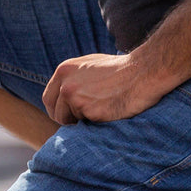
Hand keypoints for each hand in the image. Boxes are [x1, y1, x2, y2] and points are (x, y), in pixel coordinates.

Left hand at [42, 53, 167, 124]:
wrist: (142, 71)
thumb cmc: (119, 68)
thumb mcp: (88, 65)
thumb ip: (72, 78)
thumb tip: (62, 96)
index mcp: (63, 71)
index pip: (48, 99)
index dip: (57, 110)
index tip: (67, 116)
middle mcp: (65, 85)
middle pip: (57, 114)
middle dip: (68, 120)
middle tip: (85, 119)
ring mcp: (76, 99)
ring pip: (72, 122)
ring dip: (84, 121)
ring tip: (103, 109)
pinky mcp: (90, 112)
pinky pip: (88, 126)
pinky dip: (97, 123)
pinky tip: (110, 111)